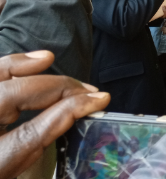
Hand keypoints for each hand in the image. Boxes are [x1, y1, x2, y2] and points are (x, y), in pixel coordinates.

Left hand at [0, 51, 109, 177]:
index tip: (100, 100)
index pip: (39, 114)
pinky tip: (30, 62)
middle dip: (60, 86)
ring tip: (49, 59)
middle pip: (21, 89)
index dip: (73, 103)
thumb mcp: (14, 161)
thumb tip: (82, 107)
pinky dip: (9, 67)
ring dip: (24, 65)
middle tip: (89, 92)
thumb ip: (46, 132)